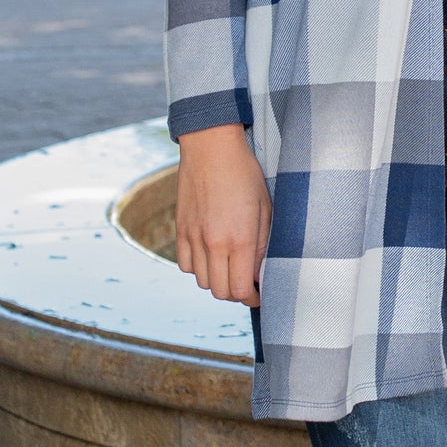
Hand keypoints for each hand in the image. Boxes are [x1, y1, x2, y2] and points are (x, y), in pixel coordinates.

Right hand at [175, 123, 271, 307]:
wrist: (211, 147)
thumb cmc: (245, 175)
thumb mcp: (265, 209)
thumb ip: (262, 245)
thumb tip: (260, 272)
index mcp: (240, 240)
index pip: (242, 290)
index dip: (253, 299)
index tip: (259, 293)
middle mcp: (214, 243)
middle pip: (221, 292)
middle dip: (236, 294)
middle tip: (246, 285)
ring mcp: (194, 238)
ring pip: (202, 282)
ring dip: (217, 282)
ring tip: (229, 270)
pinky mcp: (181, 230)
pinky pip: (185, 265)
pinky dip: (198, 268)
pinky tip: (210, 257)